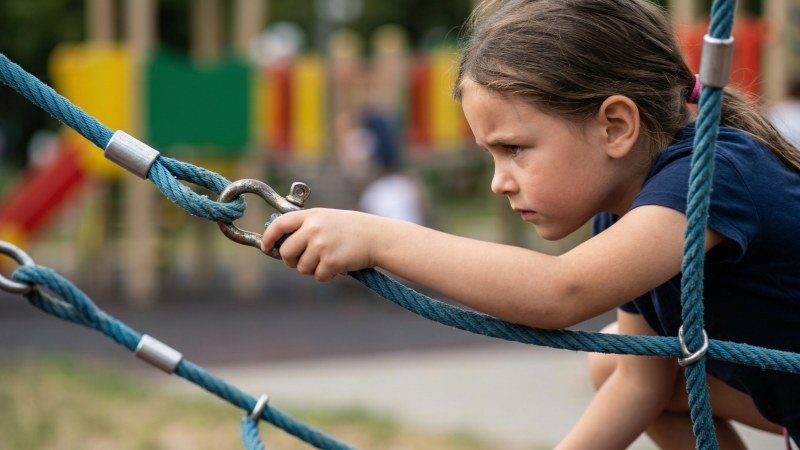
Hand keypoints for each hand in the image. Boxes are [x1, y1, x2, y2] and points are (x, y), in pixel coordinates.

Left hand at [261, 208, 380, 280]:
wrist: (378, 237)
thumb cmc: (352, 229)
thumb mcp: (327, 219)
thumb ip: (306, 227)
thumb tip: (281, 245)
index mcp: (311, 215)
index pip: (280, 224)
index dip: (269, 237)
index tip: (266, 246)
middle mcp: (313, 229)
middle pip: (286, 252)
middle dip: (292, 261)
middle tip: (303, 260)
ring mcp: (321, 245)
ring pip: (301, 268)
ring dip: (312, 269)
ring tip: (328, 259)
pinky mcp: (331, 261)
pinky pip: (318, 276)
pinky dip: (326, 275)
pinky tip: (338, 265)